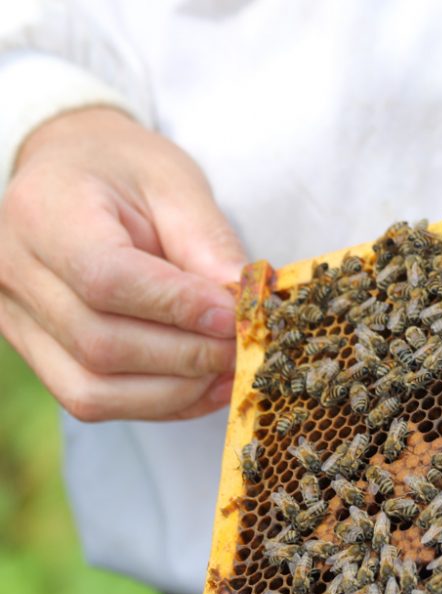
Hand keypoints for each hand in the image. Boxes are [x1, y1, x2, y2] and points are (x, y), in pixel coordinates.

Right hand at [0, 107, 246, 420]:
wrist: (72, 172)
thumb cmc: (125, 171)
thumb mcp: (175, 185)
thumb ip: (209, 243)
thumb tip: (247, 305)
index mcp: (45, 214)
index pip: (107, 279)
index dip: (179, 307)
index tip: (236, 316)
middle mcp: (16, 273)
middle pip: (101, 344)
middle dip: (188, 355)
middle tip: (247, 347)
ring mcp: (17, 321)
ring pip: (93, 389)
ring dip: (177, 391)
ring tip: (232, 370)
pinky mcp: (36, 353)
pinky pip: (93, 400)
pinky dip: (158, 403)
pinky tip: (206, 385)